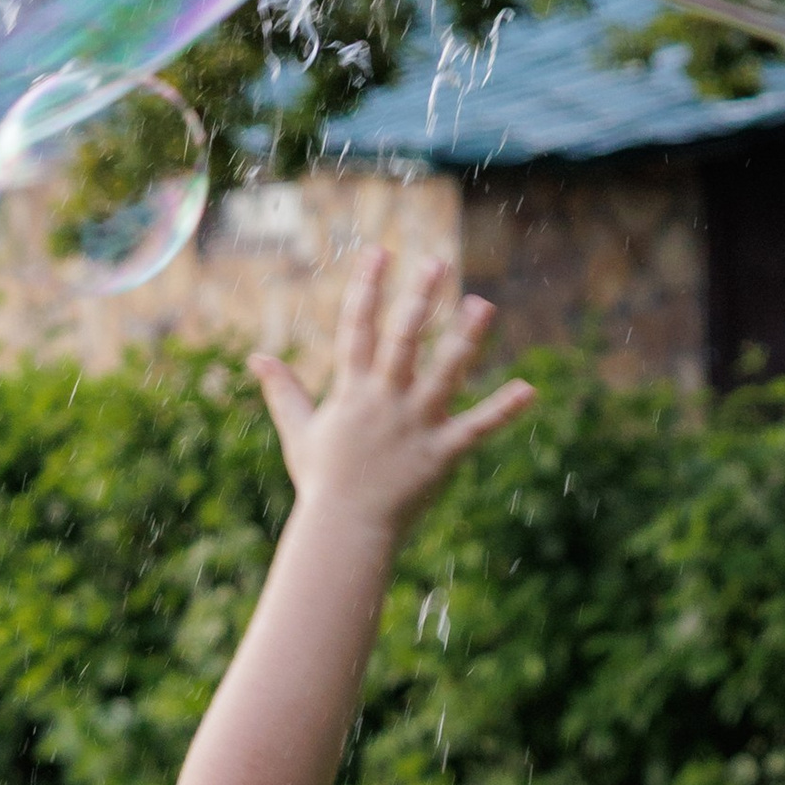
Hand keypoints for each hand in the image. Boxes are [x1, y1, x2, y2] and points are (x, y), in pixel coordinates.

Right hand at [248, 251, 534, 544]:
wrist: (344, 531)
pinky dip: (503, 410)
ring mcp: (416, 424)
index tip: (379, 253)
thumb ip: (283, 391)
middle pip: (404, 339)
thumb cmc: (322, 482)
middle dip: (419, 299)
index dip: (367, 288)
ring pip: (445, 372)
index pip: (358, 328)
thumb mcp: (299, 431)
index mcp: (352, 392)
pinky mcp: (442, 453)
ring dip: (466, 337)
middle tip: (436, 264)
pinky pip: (477, 428)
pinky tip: (528, 390)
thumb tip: (256, 359)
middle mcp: (386, 400)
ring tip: (484, 304)